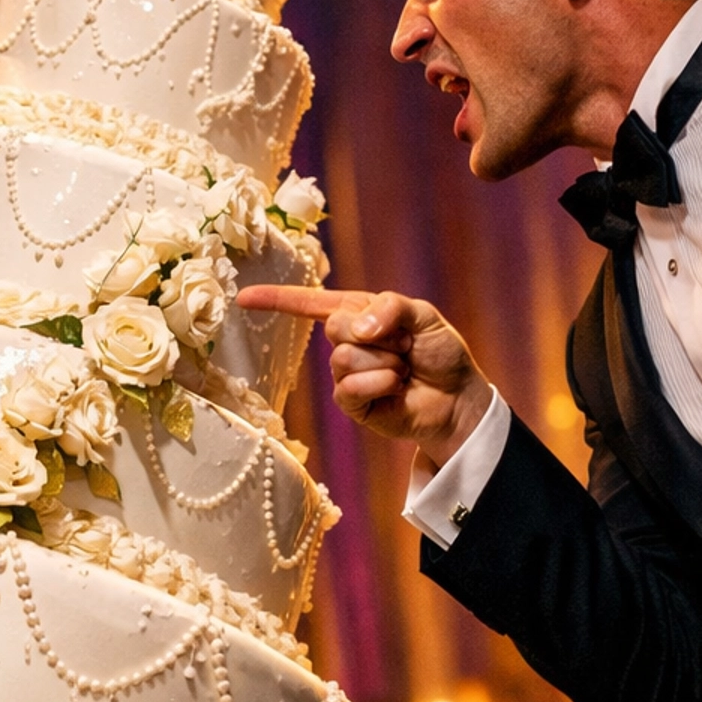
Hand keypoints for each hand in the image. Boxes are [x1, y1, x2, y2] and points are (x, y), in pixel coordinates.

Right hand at [237, 284, 491, 462]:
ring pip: (344, 359)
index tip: (244, 298)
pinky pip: (350, 387)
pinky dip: (379, 382)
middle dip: (376, 334)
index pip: (312, 302)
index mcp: (359, 313)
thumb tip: (358, 328)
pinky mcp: (352, 403)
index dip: (277, 299)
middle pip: (334, 328)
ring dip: (384, 362)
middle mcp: (348, 342)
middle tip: (405, 345)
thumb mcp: (424, 315)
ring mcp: (347, 374)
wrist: (458, 399)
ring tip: (404, 369)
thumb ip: (391, 307)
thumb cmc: (441, 354)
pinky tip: (396, 387)